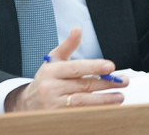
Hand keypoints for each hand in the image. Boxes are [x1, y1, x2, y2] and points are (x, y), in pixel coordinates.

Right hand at [5, 27, 128, 111]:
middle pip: (83, 85)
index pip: (75, 68)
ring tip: (119, 97)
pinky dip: (94, 111)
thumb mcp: (53, 61)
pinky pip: (80, 114)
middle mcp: (51, 88)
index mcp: (51, 71)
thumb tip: (78, 29)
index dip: (94, 67)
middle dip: (105, 83)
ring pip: (83, 102)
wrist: (26, 104)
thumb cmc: (45, 80)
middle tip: (122, 81)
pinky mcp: (58, 117)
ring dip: (103, 100)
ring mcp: (54, 105)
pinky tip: (106, 108)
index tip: (111, 67)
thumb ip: (68, 46)